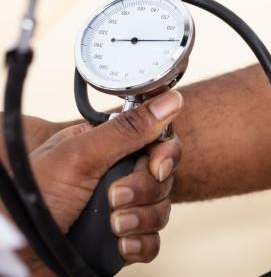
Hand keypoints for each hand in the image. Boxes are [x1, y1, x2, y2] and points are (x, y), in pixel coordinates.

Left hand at [5, 90, 182, 266]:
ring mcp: (120, 208)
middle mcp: (115, 176)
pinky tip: (121, 245)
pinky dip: (140, 244)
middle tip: (115, 198)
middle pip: (161, 177)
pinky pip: (152, 240)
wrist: (14, 256)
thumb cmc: (29, 204)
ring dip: (140, 219)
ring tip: (113, 226)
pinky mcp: (121, 239)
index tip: (156, 166)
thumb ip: (127, 129)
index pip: (156, 142)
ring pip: (161, 208)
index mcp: (106, 148)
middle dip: (144, 191)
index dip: (163, 154)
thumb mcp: (79, 157)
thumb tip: (168, 101)